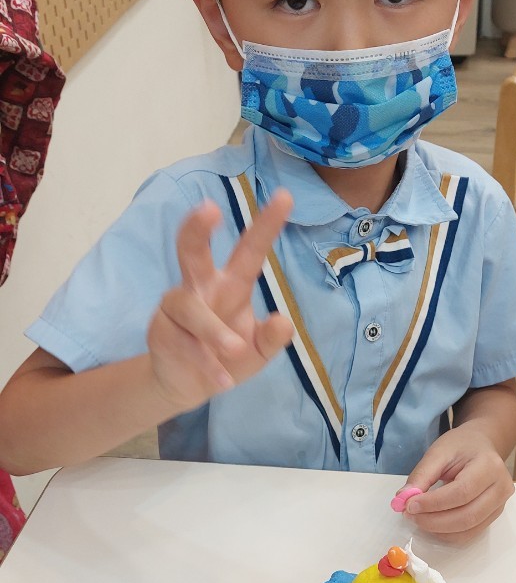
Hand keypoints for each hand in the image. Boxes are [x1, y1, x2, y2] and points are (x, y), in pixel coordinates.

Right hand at [147, 190, 293, 412]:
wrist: (191, 385)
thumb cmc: (228, 357)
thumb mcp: (259, 351)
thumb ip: (272, 339)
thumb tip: (285, 322)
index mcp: (231, 284)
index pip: (249, 250)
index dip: (266, 224)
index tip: (286, 197)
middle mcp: (201, 287)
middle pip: (193, 251)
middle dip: (197, 228)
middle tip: (209, 208)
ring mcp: (178, 307)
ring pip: (190, 308)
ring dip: (213, 330)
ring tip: (235, 351)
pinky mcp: (162, 331)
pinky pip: (185, 344)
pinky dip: (206, 364)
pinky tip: (222, 382)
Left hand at [400, 422, 514, 539]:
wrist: (481, 446)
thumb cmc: (461, 446)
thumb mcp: (439, 452)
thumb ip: (422, 475)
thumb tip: (403, 498)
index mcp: (490, 466)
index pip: (462, 492)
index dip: (434, 503)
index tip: (409, 504)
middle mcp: (501, 488)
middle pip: (467, 516)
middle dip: (434, 520)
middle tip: (410, 515)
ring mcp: (500, 505)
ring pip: (468, 529)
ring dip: (438, 530)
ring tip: (418, 518)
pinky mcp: (494, 516)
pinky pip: (469, 534)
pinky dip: (447, 534)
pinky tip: (432, 523)